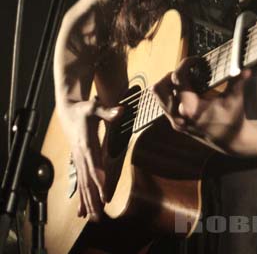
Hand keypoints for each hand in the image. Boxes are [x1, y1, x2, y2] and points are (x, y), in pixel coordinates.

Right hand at [60, 97, 122, 219]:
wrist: (67, 111)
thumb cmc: (83, 109)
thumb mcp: (94, 106)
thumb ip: (108, 112)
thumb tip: (120, 111)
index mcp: (86, 144)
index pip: (94, 165)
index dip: (99, 180)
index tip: (103, 195)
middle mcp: (81, 155)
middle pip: (87, 180)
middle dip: (93, 198)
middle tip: (98, 216)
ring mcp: (78, 160)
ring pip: (83, 184)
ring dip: (87, 201)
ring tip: (93, 218)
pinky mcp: (77, 162)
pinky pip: (79, 182)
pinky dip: (81, 196)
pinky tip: (82, 211)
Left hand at [152, 57, 250, 154]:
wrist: (232, 141)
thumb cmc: (234, 118)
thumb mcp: (235, 98)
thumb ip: (238, 81)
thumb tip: (245, 68)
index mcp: (192, 108)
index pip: (178, 78)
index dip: (185, 64)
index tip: (196, 60)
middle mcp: (180, 115)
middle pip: (160, 87)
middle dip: (171, 75)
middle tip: (186, 72)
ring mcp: (176, 121)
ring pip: (158, 96)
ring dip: (168, 84)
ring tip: (185, 80)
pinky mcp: (176, 123)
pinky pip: (164, 104)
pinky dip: (171, 94)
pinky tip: (186, 91)